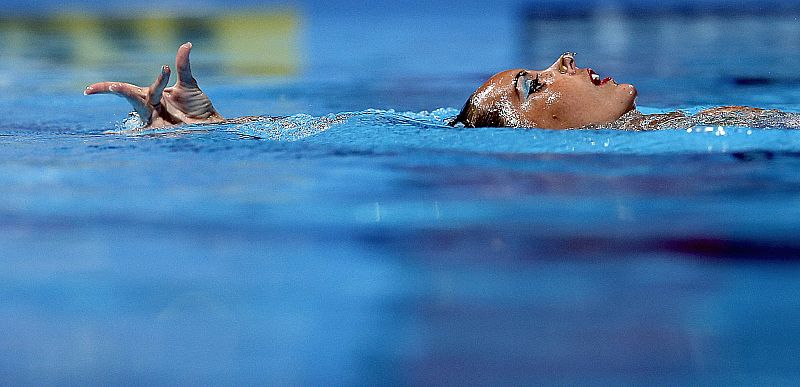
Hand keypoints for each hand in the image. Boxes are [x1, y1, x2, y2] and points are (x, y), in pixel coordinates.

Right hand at [85, 42, 223, 127]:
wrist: (209, 123)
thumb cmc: (197, 105)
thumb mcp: (189, 83)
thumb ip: (183, 66)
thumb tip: (186, 45)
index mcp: (151, 94)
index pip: (127, 88)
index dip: (108, 87)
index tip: (88, 89)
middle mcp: (149, 106)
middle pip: (130, 96)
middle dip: (120, 89)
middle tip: (109, 87)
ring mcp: (153, 119)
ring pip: (140, 106)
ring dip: (136, 96)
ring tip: (120, 88)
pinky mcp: (160, 131)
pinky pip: (145, 132)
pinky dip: (127, 135)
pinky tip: (110, 136)